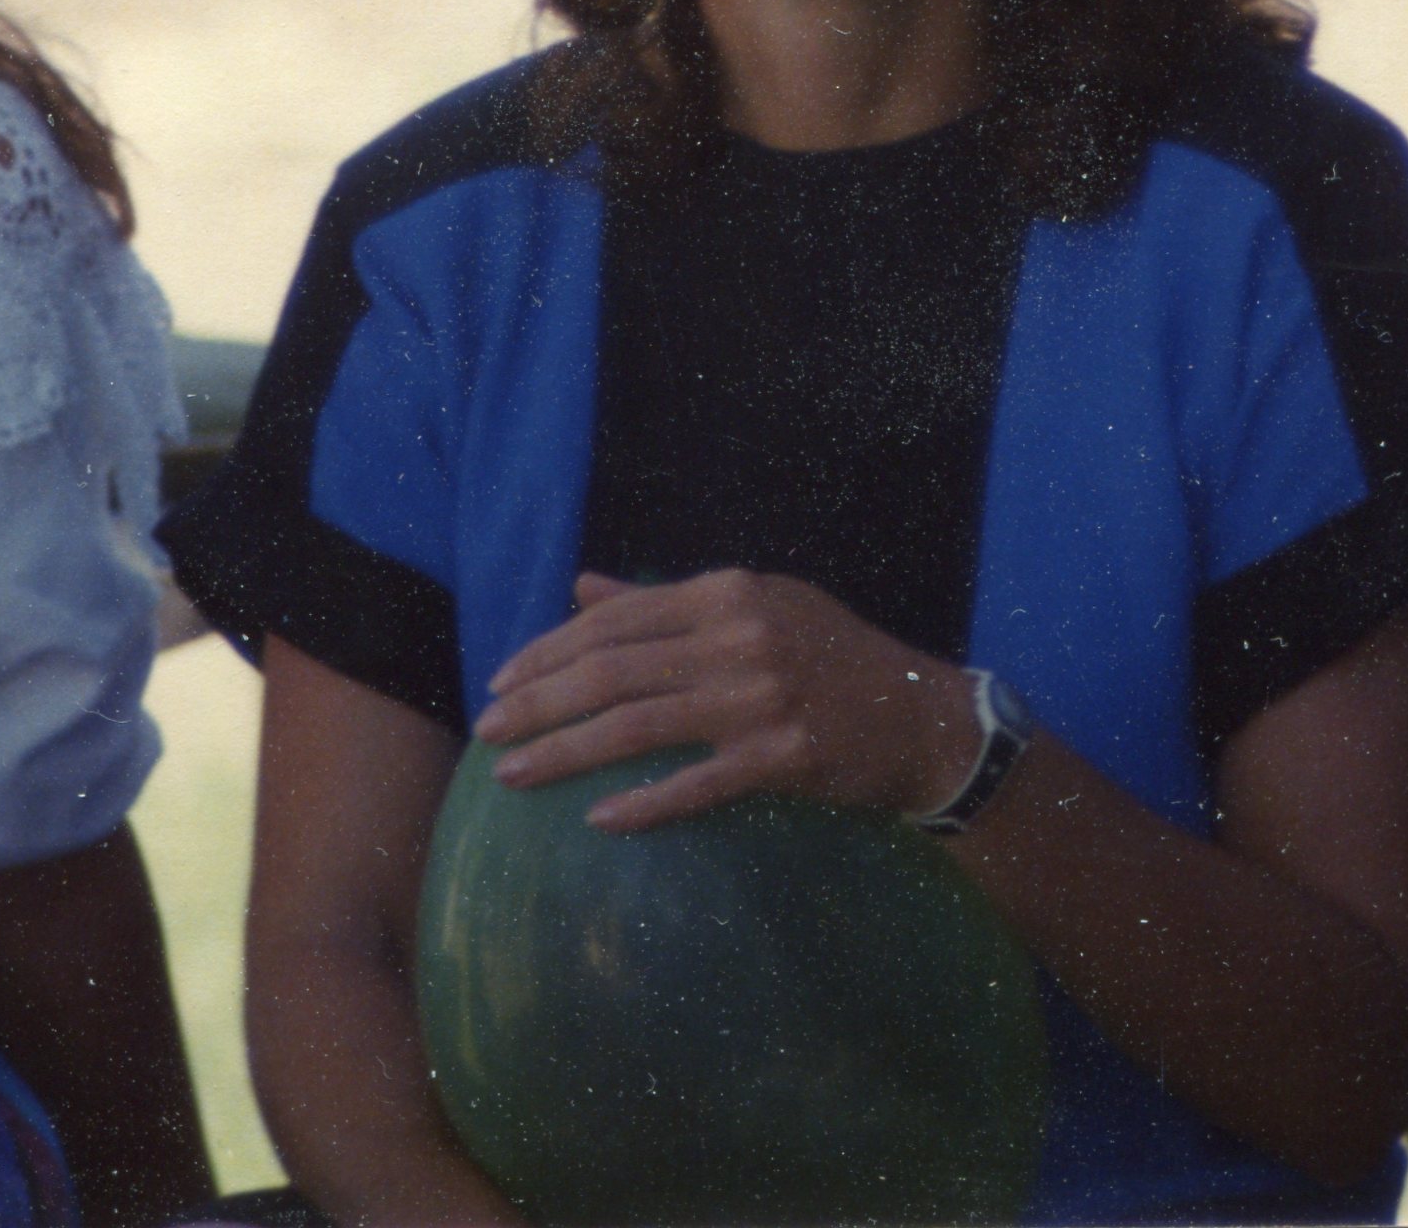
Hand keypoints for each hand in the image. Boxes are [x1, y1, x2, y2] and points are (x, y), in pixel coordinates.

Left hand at [469, 570, 983, 832]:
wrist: (922, 716)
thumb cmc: (830, 658)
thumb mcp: (755, 606)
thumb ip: (665, 601)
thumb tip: (582, 588)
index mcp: (726, 592)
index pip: (613, 619)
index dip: (547, 649)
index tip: (500, 680)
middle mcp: (739, 636)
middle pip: (611, 670)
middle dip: (537, 702)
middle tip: (485, 731)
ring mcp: (762, 698)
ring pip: (636, 725)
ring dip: (565, 751)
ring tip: (512, 773)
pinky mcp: (784, 757)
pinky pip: (697, 784)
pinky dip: (644, 803)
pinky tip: (599, 818)